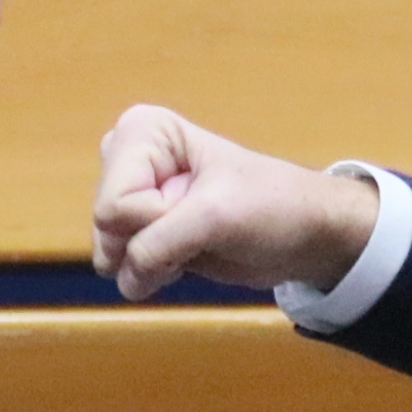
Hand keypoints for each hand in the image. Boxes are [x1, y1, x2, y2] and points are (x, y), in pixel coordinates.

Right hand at [91, 106, 379, 301]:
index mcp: (142, 132)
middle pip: (106, 227)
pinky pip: (124, 267)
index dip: (154, 219)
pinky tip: (187, 254)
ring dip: (154, 261)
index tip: (196, 208)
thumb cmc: (271, 207)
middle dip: (150, 242)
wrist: (305, 233)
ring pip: (111, 251)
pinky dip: (156, 271)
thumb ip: (158, 242)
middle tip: (197, 228)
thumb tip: (122, 278)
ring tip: (195, 240)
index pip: (114, 204)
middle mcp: (128, 159)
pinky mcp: (143, 230)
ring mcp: (134, 196)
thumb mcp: (215, 217)